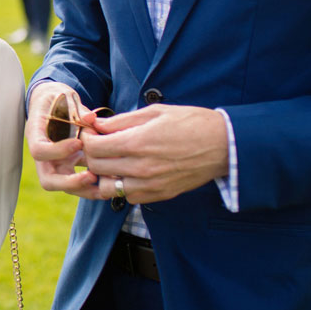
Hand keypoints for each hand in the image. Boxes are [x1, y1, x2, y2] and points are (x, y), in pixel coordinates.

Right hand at [26, 81, 100, 197]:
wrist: (54, 103)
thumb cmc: (57, 98)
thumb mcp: (65, 97)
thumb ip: (77, 108)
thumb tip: (91, 118)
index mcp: (36, 133)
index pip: (39, 150)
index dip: (57, 151)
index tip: (79, 143)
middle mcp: (43, 153)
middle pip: (48, 179)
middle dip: (70, 183)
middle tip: (91, 176)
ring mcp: (54, 162)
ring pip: (63, 186)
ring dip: (84, 190)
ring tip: (105, 186)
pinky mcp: (67, 166)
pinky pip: (76, 182)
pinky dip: (91, 185)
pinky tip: (109, 181)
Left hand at [80, 105, 228, 203]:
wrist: (223, 145)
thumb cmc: (190, 123)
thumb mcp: (154, 112)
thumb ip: (121, 120)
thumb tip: (96, 124)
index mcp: (138, 143)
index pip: (93, 148)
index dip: (86, 139)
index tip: (91, 132)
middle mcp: (141, 168)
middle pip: (97, 167)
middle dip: (91, 155)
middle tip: (97, 144)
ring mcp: (150, 185)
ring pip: (108, 188)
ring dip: (104, 175)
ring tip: (112, 161)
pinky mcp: (159, 195)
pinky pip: (129, 197)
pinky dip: (123, 187)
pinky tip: (129, 172)